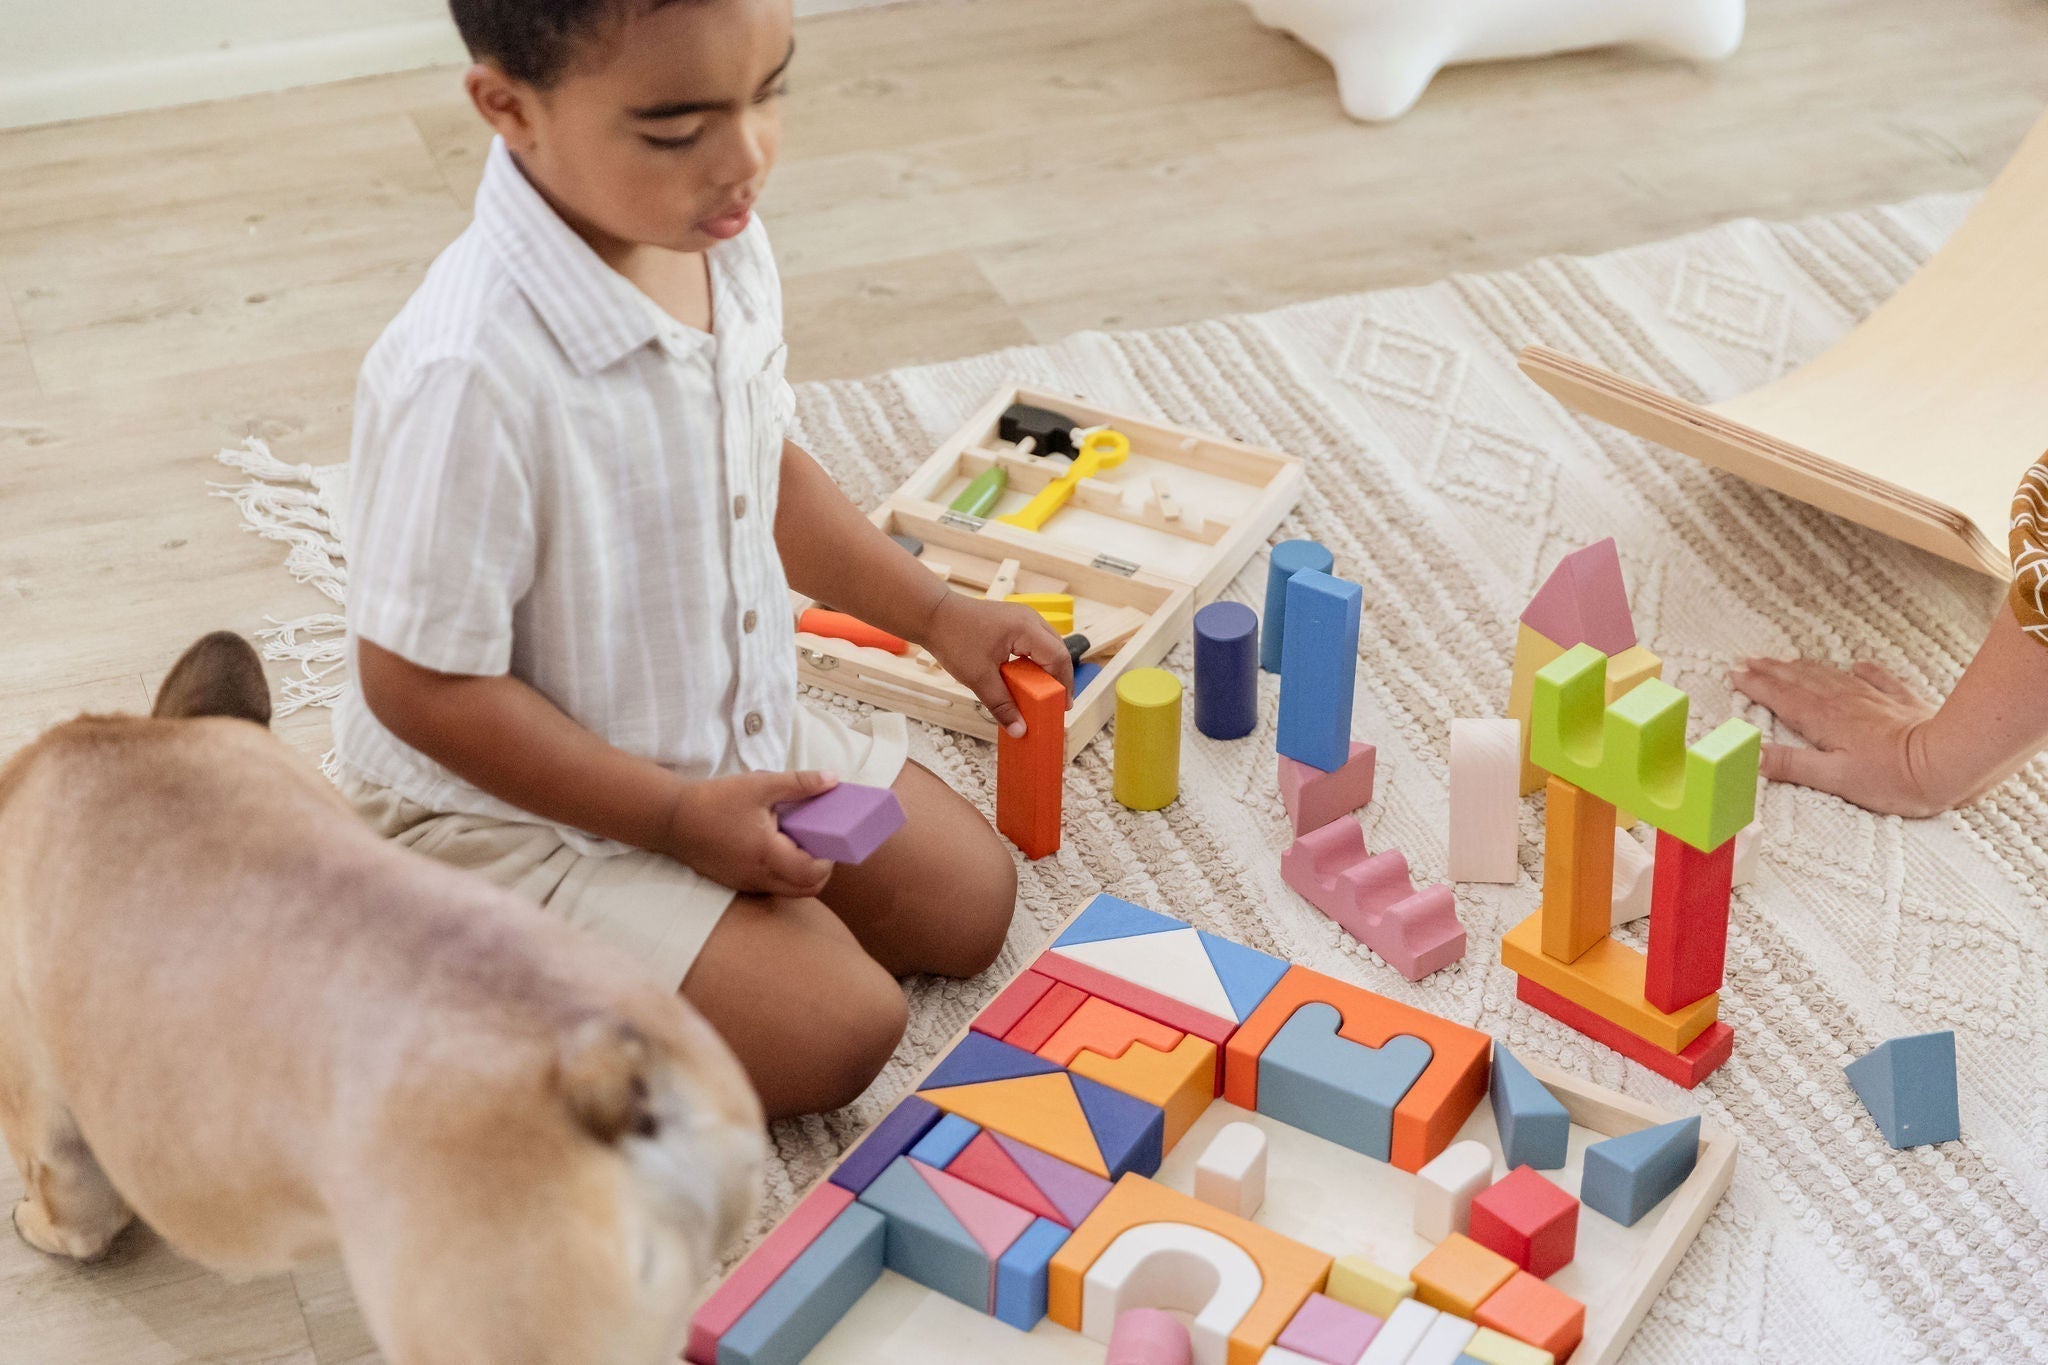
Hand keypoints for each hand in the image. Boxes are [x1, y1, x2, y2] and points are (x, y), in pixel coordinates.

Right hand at [657, 769, 838, 896]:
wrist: (671, 819)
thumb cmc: (714, 801)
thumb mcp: (760, 785)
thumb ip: (799, 783)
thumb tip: (833, 779)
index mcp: (767, 854)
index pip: (812, 873)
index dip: (829, 860)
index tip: (831, 840)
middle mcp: (758, 876)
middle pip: (807, 890)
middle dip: (822, 871)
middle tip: (823, 845)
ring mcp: (747, 883)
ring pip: (789, 891)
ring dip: (803, 874)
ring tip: (802, 845)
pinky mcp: (737, 883)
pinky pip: (771, 887)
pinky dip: (784, 875)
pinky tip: (780, 849)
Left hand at [918, 593, 1072, 736]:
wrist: (933, 614)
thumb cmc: (954, 639)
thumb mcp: (978, 678)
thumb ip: (1002, 705)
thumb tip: (1020, 730)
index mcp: (1026, 628)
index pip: (1058, 657)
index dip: (1064, 684)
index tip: (1062, 707)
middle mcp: (1030, 618)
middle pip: (1058, 650)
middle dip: (1059, 678)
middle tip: (1055, 703)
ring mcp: (1022, 616)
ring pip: (1047, 645)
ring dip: (1048, 668)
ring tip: (1044, 693)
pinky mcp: (1013, 620)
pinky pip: (1035, 641)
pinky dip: (1036, 660)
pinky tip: (1028, 677)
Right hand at [1729, 657, 1946, 816]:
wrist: (1947, 762)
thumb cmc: (1892, 778)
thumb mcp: (1833, 778)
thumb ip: (1791, 765)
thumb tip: (1751, 755)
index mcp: (1824, 721)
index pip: (1782, 698)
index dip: (1756, 685)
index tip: (1735, 673)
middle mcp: (1844, 703)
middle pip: (1801, 681)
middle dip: (1773, 670)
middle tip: (1750, 660)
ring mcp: (1873, 700)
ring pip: (1831, 677)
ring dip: (1805, 668)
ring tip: (1787, 660)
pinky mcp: (1900, 703)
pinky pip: (1877, 680)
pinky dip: (1864, 670)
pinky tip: (1858, 664)